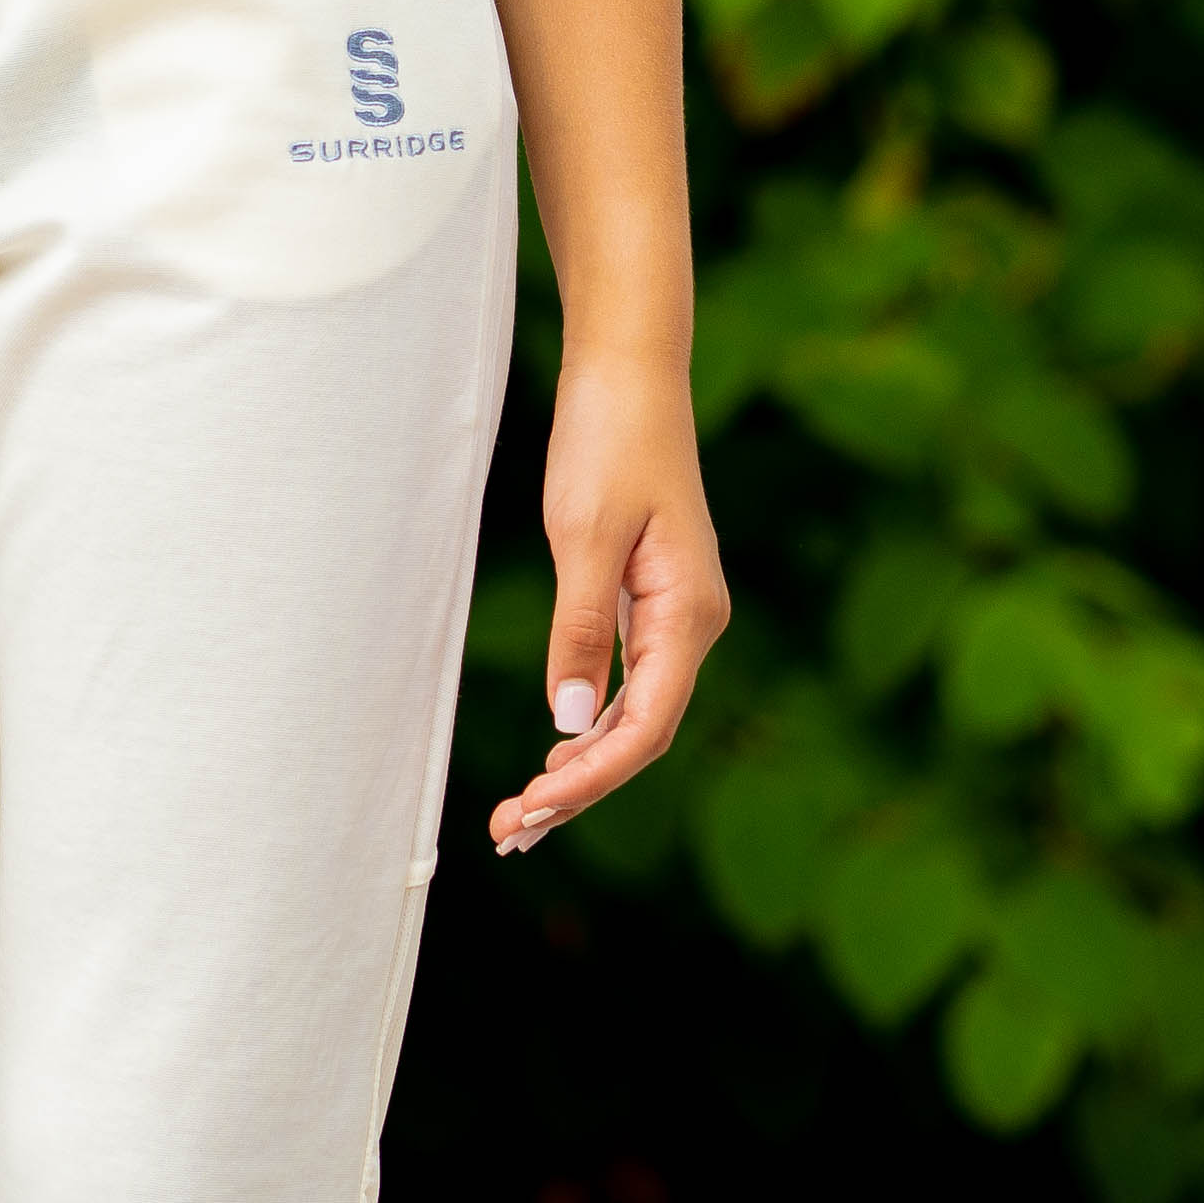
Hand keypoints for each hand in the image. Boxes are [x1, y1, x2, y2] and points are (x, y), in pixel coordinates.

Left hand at [488, 345, 725, 858]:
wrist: (628, 367)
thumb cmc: (609, 438)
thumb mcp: (584, 535)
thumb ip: (579, 632)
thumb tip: (572, 723)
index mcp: (688, 613)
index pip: (648, 726)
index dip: (592, 779)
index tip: (534, 812)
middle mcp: (691, 622)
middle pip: (642, 733)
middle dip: (580, 789)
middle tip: (511, 835)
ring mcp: (673, 610)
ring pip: (634, 712)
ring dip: (582, 764)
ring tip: (523, 816)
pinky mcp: (647, 594)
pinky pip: (625, 678)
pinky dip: (589, 721)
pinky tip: (557, 750)